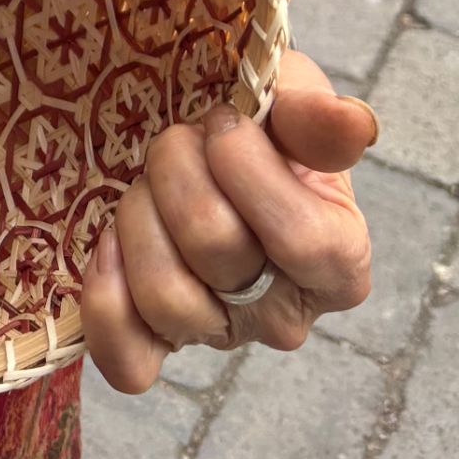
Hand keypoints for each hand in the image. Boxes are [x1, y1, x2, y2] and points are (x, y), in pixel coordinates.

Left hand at [82, 50, 374, 389]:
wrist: (195, 144)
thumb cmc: (254, 127)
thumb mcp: (289, 100)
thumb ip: (315, 114)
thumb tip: (352, 122)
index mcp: (338, 261)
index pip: (300, 237)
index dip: (245, 165)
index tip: (223, 118)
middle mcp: (284, 314)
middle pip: (216, 248)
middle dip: (179, 167)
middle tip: (179, 140)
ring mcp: (220, 333)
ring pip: (166, 295)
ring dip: (138, 214)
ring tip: (148, 182)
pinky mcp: (160, 345)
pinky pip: (128, 358)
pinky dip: (106, 297)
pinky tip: (109, 241)